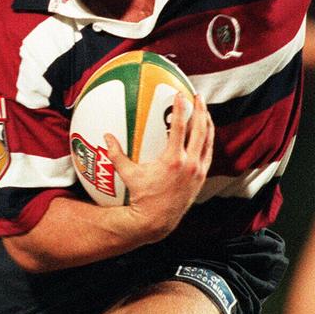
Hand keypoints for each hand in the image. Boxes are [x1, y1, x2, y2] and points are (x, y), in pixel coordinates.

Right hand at [105, 93, 213, 242]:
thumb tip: (106, 137)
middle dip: (200, 110)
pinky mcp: (201, 177)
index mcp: (173, 160)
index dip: (180, 108)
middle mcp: (189, 164)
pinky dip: (207, 139)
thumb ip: (117, 154)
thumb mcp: (128, 175)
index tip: (179, 94)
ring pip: (208, 140)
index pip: (179, 127)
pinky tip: (204, 133)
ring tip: (204, 110)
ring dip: (207, 123)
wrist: (158, 219)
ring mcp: (198, 171)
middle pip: (200, 129)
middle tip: (197, 96)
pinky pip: (208, 152)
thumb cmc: (142, 197)